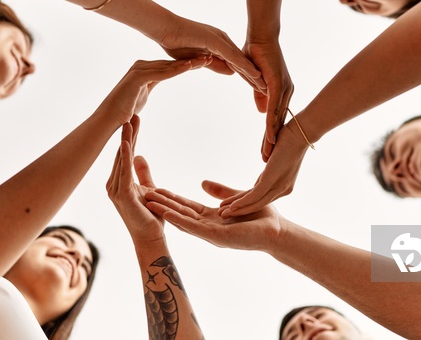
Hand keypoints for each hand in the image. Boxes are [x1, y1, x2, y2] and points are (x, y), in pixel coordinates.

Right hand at [102, 58, 210, 125]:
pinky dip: (176, 70)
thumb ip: (151, 84)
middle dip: (192, 60)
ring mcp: (139, 70)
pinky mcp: (137, 77)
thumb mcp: (144, 94)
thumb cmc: (125, 109)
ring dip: (188, 63)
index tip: (204, 62)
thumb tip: (157, 82)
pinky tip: (189, 66)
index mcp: (145, 69)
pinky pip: (161, 73)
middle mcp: (142, 66)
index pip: (171, 65)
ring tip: (205, 60)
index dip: (188, 63)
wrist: (110, 118)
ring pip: (169, 66)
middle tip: (210, 57)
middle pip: (172, 63)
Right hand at [106, 116, 163, 243]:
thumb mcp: (148, 188)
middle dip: (127, 134)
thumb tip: (139, 155)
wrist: (151, 238)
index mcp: (119, 182)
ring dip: (126, 140)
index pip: (125, 154)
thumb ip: (142, 172)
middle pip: (122, 153)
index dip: (130, 136)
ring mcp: (115, 191)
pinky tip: (128, 143)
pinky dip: (125, 157)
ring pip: (121, 160)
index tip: (134, 118)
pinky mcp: (123, 196)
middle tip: (131, 112)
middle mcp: (113, 185)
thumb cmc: (150, 216)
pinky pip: (124, 173)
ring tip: (128, 122)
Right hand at [145, 181, 282, 251]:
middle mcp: (208, 227)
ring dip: (165, 211)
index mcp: (211, 218)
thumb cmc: (261, 217)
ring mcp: (211, 233)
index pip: (186, 207)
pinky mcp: (217, 237)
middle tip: (142, 195)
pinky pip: (195, 227)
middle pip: (180, 213)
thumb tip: (202, 182)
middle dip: (162, 204)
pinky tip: (167, 214)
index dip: (170, 198)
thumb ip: (219, 192)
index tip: (154, 189)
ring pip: (183, 220)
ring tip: (148, 202)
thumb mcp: (235, 198)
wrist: (278, 231)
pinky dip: (179, 220)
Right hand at [158, 17, 266, 93]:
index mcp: (218, 44)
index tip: (255, 87)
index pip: (235, 63)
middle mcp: (222, 40)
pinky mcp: (215, 40)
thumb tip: (228, 72)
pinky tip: (254, 74)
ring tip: (264, 85)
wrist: (164, 28)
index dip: (245, 75)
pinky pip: (232, 55)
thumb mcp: (197, 59)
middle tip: (265, 89)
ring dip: (252, 73)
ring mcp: (219, 39)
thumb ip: (212, 64)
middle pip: (241, 61)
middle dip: (253, 76)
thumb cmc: (176, 42)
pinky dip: (244, 65)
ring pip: (240, 59)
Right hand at [217, 121, 308, 216]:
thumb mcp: (276, 159)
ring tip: (223, 213)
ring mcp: (279, 186)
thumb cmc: (289, 141)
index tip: (231, 207)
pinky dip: (242, 202)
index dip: (245, 203)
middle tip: (223, 214)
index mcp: (283, 186)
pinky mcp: (273, 179)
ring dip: (238, 209)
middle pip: (258, 204)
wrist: (301, 132)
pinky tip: (232, 206)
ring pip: (255, 203)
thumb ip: (269, 169)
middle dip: (239, 210)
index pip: (261, 198)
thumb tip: (264, 167)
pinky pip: (255, 195)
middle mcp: (283, 190)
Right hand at [243, 39, 293, 160]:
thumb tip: (260, 110)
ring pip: (277, 121)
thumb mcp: (255, 80)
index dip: (270, 136)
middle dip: (271, 144)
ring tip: (266, 156)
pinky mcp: (278, 86)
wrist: (260, 34)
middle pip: (278, 124)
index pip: (275, 119)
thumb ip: (258, 94)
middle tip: (266, 162)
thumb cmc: (256, 52)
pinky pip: (274, 110)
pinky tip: (269, 139)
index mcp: (281, 91)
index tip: (265, 151)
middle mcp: (286, 93)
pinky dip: (271, 125)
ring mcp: (284, 90)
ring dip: (271, 140)